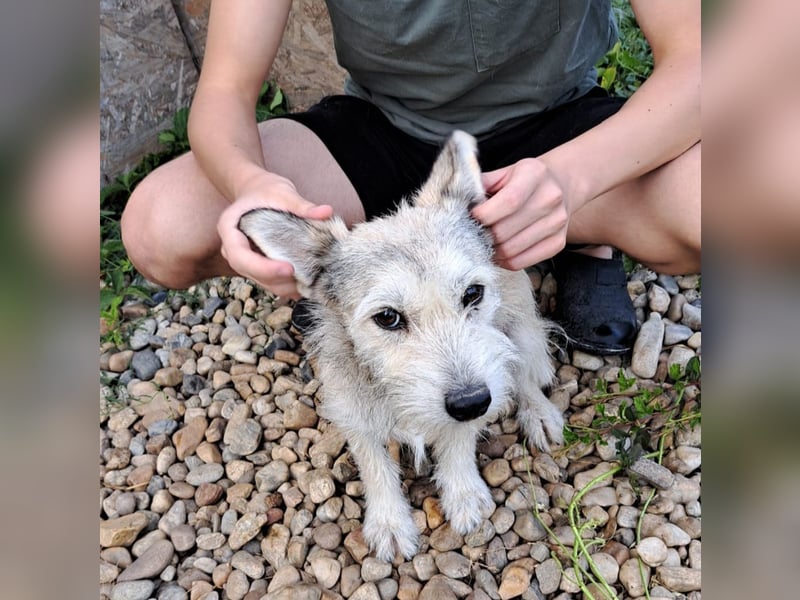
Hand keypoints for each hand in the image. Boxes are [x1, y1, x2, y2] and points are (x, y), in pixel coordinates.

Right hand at [217, 173, 332, 297]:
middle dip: (278, 280)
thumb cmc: (265, 191)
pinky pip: (270, 281)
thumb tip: (326, 212)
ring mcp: (244, 260)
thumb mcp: (282, 192)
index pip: (240, 256)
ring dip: (284, 286)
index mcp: (229, 229)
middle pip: (251, 273)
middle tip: (306, 279)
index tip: (289, 269)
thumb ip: (301, 205)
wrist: (257, 192)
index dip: (263, 267)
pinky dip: (287, 285)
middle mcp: (232, 249)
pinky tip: (307, 284)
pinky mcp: (257, 266)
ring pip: (261, 281)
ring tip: (310, 283)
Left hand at [471, 158, 569, 269]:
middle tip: (472, 234)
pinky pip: (522, 262)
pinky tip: (497, 252)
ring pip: (511, 250)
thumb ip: (481, 184)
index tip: (471, 217)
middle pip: (506, 230)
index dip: (484, 215)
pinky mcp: (558, 243)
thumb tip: (456, 202)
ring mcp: (557, 222)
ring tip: (483, 243)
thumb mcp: (503, 174)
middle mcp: (550, 197)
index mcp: (535, 174)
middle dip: (483, 236)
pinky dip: (504, 262)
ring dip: (491, 251)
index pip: (509, 201)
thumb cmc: (522, 181)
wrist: (558, 186)